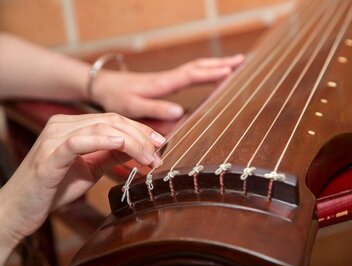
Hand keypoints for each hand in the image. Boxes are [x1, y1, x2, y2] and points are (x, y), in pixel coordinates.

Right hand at [0, 113, 162, 246]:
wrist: (20, 210)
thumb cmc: (54, 188)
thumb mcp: (91, 168)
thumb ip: (112, 155)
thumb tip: (140, 147)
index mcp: (72, 125)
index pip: (114, 119)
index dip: (140, 129)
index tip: (160, 143)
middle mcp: (62, 125)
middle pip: (111, 120)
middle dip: (140, 136)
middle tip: (159, 153)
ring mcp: (54, 138)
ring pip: (100, 128)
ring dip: (130, 141)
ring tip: (148, 157)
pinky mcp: (49, 156)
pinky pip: (77, 141)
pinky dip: (101, 140)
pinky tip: (121, 143)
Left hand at [91, 54, 244, 119]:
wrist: (103, 86)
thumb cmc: (116, 98)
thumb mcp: (132, 107)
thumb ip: (155, 109)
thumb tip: (179, 112)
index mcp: (163, 83)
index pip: (192, 75)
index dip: (212, 73)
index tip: (230, 70)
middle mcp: (168, 77)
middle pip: (199, 66)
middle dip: (221, 63)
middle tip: (242, 60)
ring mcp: (168, 78)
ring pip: (196, 67)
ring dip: (215, 64)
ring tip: (234, 64)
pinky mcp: (166, 81)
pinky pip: (190, 72)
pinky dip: (205, 70)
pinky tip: (211, 73)